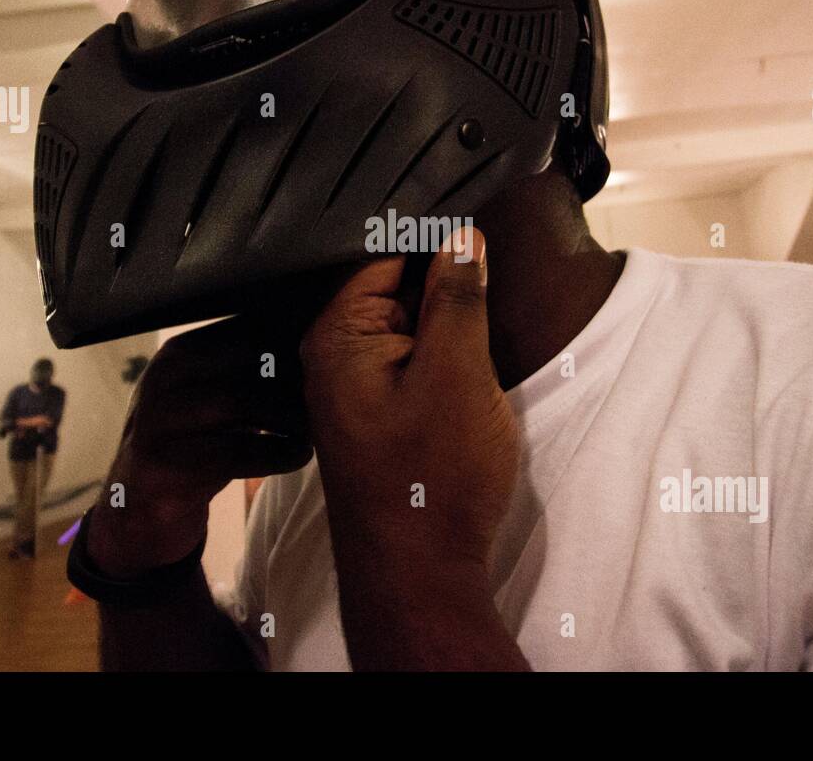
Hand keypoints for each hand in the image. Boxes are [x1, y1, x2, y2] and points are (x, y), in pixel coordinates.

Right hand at [86, 316, 312, 577]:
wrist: (142, 504)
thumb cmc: (197, 441)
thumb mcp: (216, 397)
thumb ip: (253, 370)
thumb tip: (324, 343)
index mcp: (182, 351)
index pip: (246, 326)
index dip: (294, 339)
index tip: (332, 357)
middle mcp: (166, 376)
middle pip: (249, 357)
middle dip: (296, 375)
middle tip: (331, 393)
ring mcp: (160, 419)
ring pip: (242, 401)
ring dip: (291, 415)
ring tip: (316, 426)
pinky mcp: (165, 464)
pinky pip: (235, 452)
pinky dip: (278, 453)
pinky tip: (300, 454)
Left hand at [300, 227, 517, 574]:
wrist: (420, 576)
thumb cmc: (432, 482)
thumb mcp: (457, 373)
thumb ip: (457, 298)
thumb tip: (461, 239)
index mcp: (336, 336)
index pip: (383, 253)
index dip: (435, 243)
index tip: (475, 237)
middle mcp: (334, 357)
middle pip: (396, 287)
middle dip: (444, 289)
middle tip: (478, 306)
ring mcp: (355, 388)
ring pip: (411, 328)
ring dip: (448, 332)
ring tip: (469, 359)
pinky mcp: (379, 415)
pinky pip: (412, 365)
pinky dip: (443, 365)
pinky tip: (463, 385)